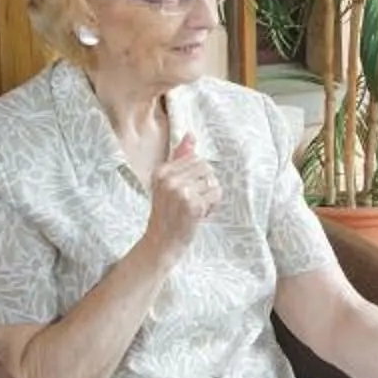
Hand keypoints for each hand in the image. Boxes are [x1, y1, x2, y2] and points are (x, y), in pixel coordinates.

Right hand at [142, 132, 222, 259]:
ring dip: (210, 196)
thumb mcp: (168, 183)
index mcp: (162, 171)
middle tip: (195, 200)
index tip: (188, 190)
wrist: (161, 242)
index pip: (195, 158)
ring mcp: (181, 192)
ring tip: (197, 208)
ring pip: (213, 181)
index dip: (198, 176)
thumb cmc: (167, 212)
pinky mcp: (193, 205)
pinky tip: (201, 214)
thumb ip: (180, 158)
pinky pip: (216, 195)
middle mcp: (169, 179)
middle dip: (206, 184)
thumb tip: (191, 135)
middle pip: (206, 168)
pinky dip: (213, 206)